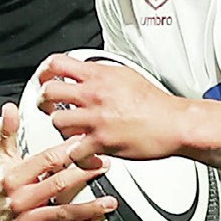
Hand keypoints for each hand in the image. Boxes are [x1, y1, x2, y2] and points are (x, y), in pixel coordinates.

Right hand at [0, 104, 114, 220]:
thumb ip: (7, 132)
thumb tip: (10, 108)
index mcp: (12, 178)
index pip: (44, 161)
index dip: (67, 151)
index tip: (86, 143)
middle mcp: (19, 201)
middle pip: (57, 186)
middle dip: (84, 175)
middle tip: (105, 166)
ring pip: (62, 214)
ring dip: (88, 208)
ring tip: (109, 202)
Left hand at [37, 54, 181, 160]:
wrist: (175, 123)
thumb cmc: (155, 103)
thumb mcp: (126, 75)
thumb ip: (102, 74)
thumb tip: (87, 72)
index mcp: (98, 76)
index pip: (57, 63)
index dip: (45, 72)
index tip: (44, 79)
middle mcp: (94, 94)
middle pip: (49, 92)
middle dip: (44, 101)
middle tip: (50, 107)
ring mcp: (95, 119)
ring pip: (56, 121)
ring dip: (61, 128)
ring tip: (71, 132)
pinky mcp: (101, 142)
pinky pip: (74, 151)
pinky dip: (77, 156)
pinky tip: (84, 154)